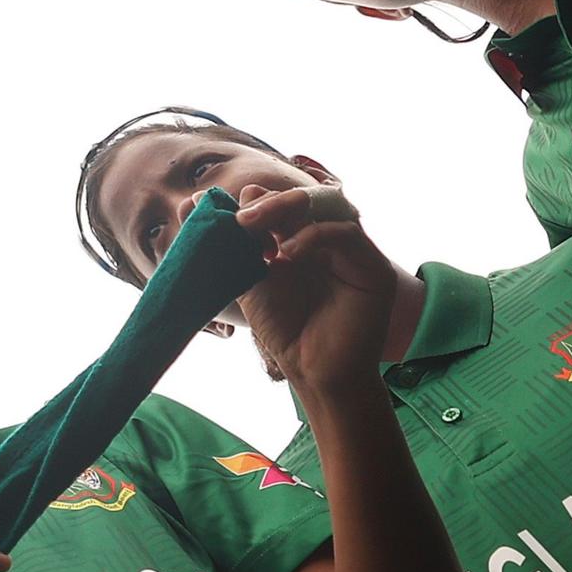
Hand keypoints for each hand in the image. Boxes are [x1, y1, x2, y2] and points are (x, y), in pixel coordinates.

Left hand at [227, 182, 407, 395]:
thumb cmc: (284, 330)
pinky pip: (345, 233)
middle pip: (303, 200)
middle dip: (268, 202)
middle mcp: (329, 242)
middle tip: (242, 217)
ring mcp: (352, 252)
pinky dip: (313, 235)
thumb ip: (234, 243)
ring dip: (285, 209)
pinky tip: (287, 254)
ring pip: (324, 207)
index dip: (255, 203)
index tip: (226, 216)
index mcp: (302, 241)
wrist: (314, 372)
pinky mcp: (372, 267)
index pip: (282, 205)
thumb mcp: (250, 278)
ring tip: (254, 225)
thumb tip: (199, 199)